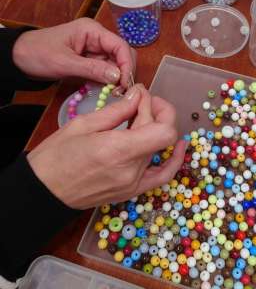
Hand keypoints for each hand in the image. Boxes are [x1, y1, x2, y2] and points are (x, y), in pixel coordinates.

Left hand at [13, 18, 135, 87]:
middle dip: (124, 72)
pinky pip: (105, 71)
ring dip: (115, 79)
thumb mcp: (65, 63)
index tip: (125, 84)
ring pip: (115, 64)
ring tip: (110, 94)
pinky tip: (102, 91)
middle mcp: (96, 37)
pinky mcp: (89, 60)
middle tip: (119, 92)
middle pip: (121, 54)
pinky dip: (106, 81)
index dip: (127, 64)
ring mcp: (94, 49)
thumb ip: (93, 69)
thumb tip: (118, 76)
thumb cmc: (38, 54)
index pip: (120, 45)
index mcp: (92, 30)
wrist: (18, 57)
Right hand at [27, 84, 185, 208]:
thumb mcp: (83, 124)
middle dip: (153, 111)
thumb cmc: (55, 156)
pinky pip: (161, 176)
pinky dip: (173, 161)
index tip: (144, 96)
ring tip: (142, 115)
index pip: (164, 131)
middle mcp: (132, 170)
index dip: (162, 109)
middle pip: (160, 136)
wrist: (42, 191)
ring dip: (155, 129)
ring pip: (159, 150)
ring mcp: (133, 184)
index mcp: (119, 150)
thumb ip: (117, 111)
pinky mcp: (131, 192)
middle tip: (137, 98)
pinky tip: (180, 147)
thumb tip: (138, 96)